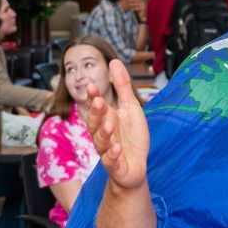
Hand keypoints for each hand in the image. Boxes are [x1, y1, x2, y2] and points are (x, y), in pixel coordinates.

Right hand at [86, 60, 149, 194]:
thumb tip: (114, 61)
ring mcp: (107, 150)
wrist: (135, 166)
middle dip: (96, 113)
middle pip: (95, 123)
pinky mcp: (115, 165)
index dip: (93, 97)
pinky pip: (111, 161)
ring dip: (104, 134)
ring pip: (101, 142)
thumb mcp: (130, 107)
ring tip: (110, 125)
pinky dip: (113, 155)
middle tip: (100, 102)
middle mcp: (103, 134)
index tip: (92, 86)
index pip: (96, 106)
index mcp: (106, 119)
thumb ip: (122, 86)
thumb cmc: (131, 136)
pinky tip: (118, 149)